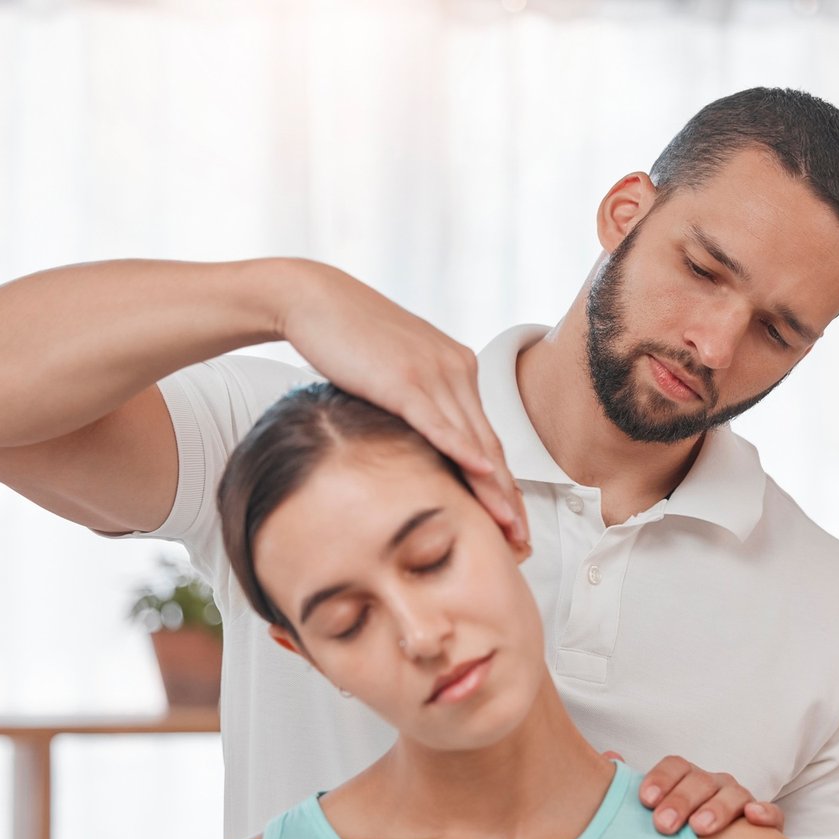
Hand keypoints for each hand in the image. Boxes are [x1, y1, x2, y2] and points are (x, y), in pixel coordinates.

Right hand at [276, 260, 529, 550]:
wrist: (316, 299)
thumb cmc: (349, 338)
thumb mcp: (395, 373)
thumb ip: (417, 402)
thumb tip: (420, 441)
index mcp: (458, 370)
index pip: (486, 437)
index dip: (503, 484)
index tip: (514, 521)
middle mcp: (456, 370)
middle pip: (488, 445)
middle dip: (508, 497)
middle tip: (522, 539)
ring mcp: (433, 373)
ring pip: (471, 440)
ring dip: (493, 486)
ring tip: (508, 525)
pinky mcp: (404, 379)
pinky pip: (438, 421)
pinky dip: (461, 449)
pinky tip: (479, 472)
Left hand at [603, 752, 783, 835]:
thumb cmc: (678, 829)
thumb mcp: (655, 810)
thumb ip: (630, 788)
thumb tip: (609, 756)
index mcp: (687, 778)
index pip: (675, 766)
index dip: (660, 780)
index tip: (644, 801)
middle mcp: (714, 784)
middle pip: (699, 781)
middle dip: (680, 801)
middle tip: (663, 825)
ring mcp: (741, 800)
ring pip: (733, 794)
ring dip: (717, 808)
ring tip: (700, 828)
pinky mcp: (767, 823)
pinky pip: (772, 814)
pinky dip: (765, 813)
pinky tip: (753, 819)